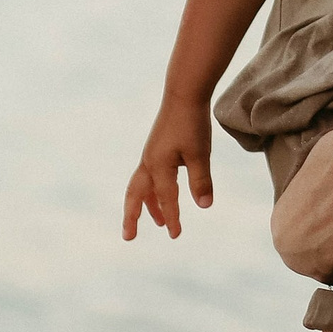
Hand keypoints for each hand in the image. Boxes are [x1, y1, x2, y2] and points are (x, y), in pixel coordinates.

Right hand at [123, 94, 212, 238]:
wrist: (183, 94)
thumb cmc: (192, 123)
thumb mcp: (200, 154)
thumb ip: (201, 181)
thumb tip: (204, 206)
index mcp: (158, 166)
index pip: (166, 199)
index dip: (172, 218)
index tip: (175, 235)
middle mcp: (149, 163)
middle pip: (135, 196)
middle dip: (132, 217)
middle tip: (128, 237)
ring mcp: (150, 155)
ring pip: (141, 187)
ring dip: (145, 205)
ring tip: (156, 222)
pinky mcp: (156, 149)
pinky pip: (148, 177)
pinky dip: (152, 191)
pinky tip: (163, 194)